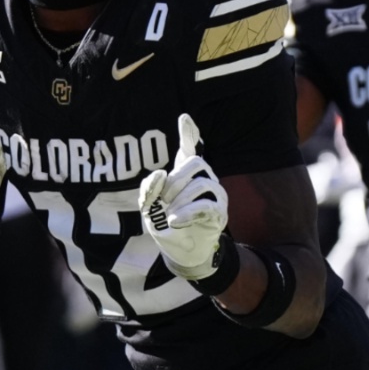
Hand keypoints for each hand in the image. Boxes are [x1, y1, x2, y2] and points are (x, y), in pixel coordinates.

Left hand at [139, 114, 228, 280]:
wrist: (179, 251)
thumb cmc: (165, 224)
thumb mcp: (148, 207)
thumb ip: (149, 188)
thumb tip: (161, 173)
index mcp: (185, 174)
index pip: (189, 149)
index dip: (188, 133)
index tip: (184, 118)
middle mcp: (204, 179)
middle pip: (195, 163)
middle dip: (175, 180)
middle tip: (163, 199)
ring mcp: (215, 195)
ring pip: (201, 184)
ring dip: (180, 200)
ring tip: (169, 215)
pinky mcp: (220, 213)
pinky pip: (206, 205)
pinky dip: (188, 212)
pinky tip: (175, 221)